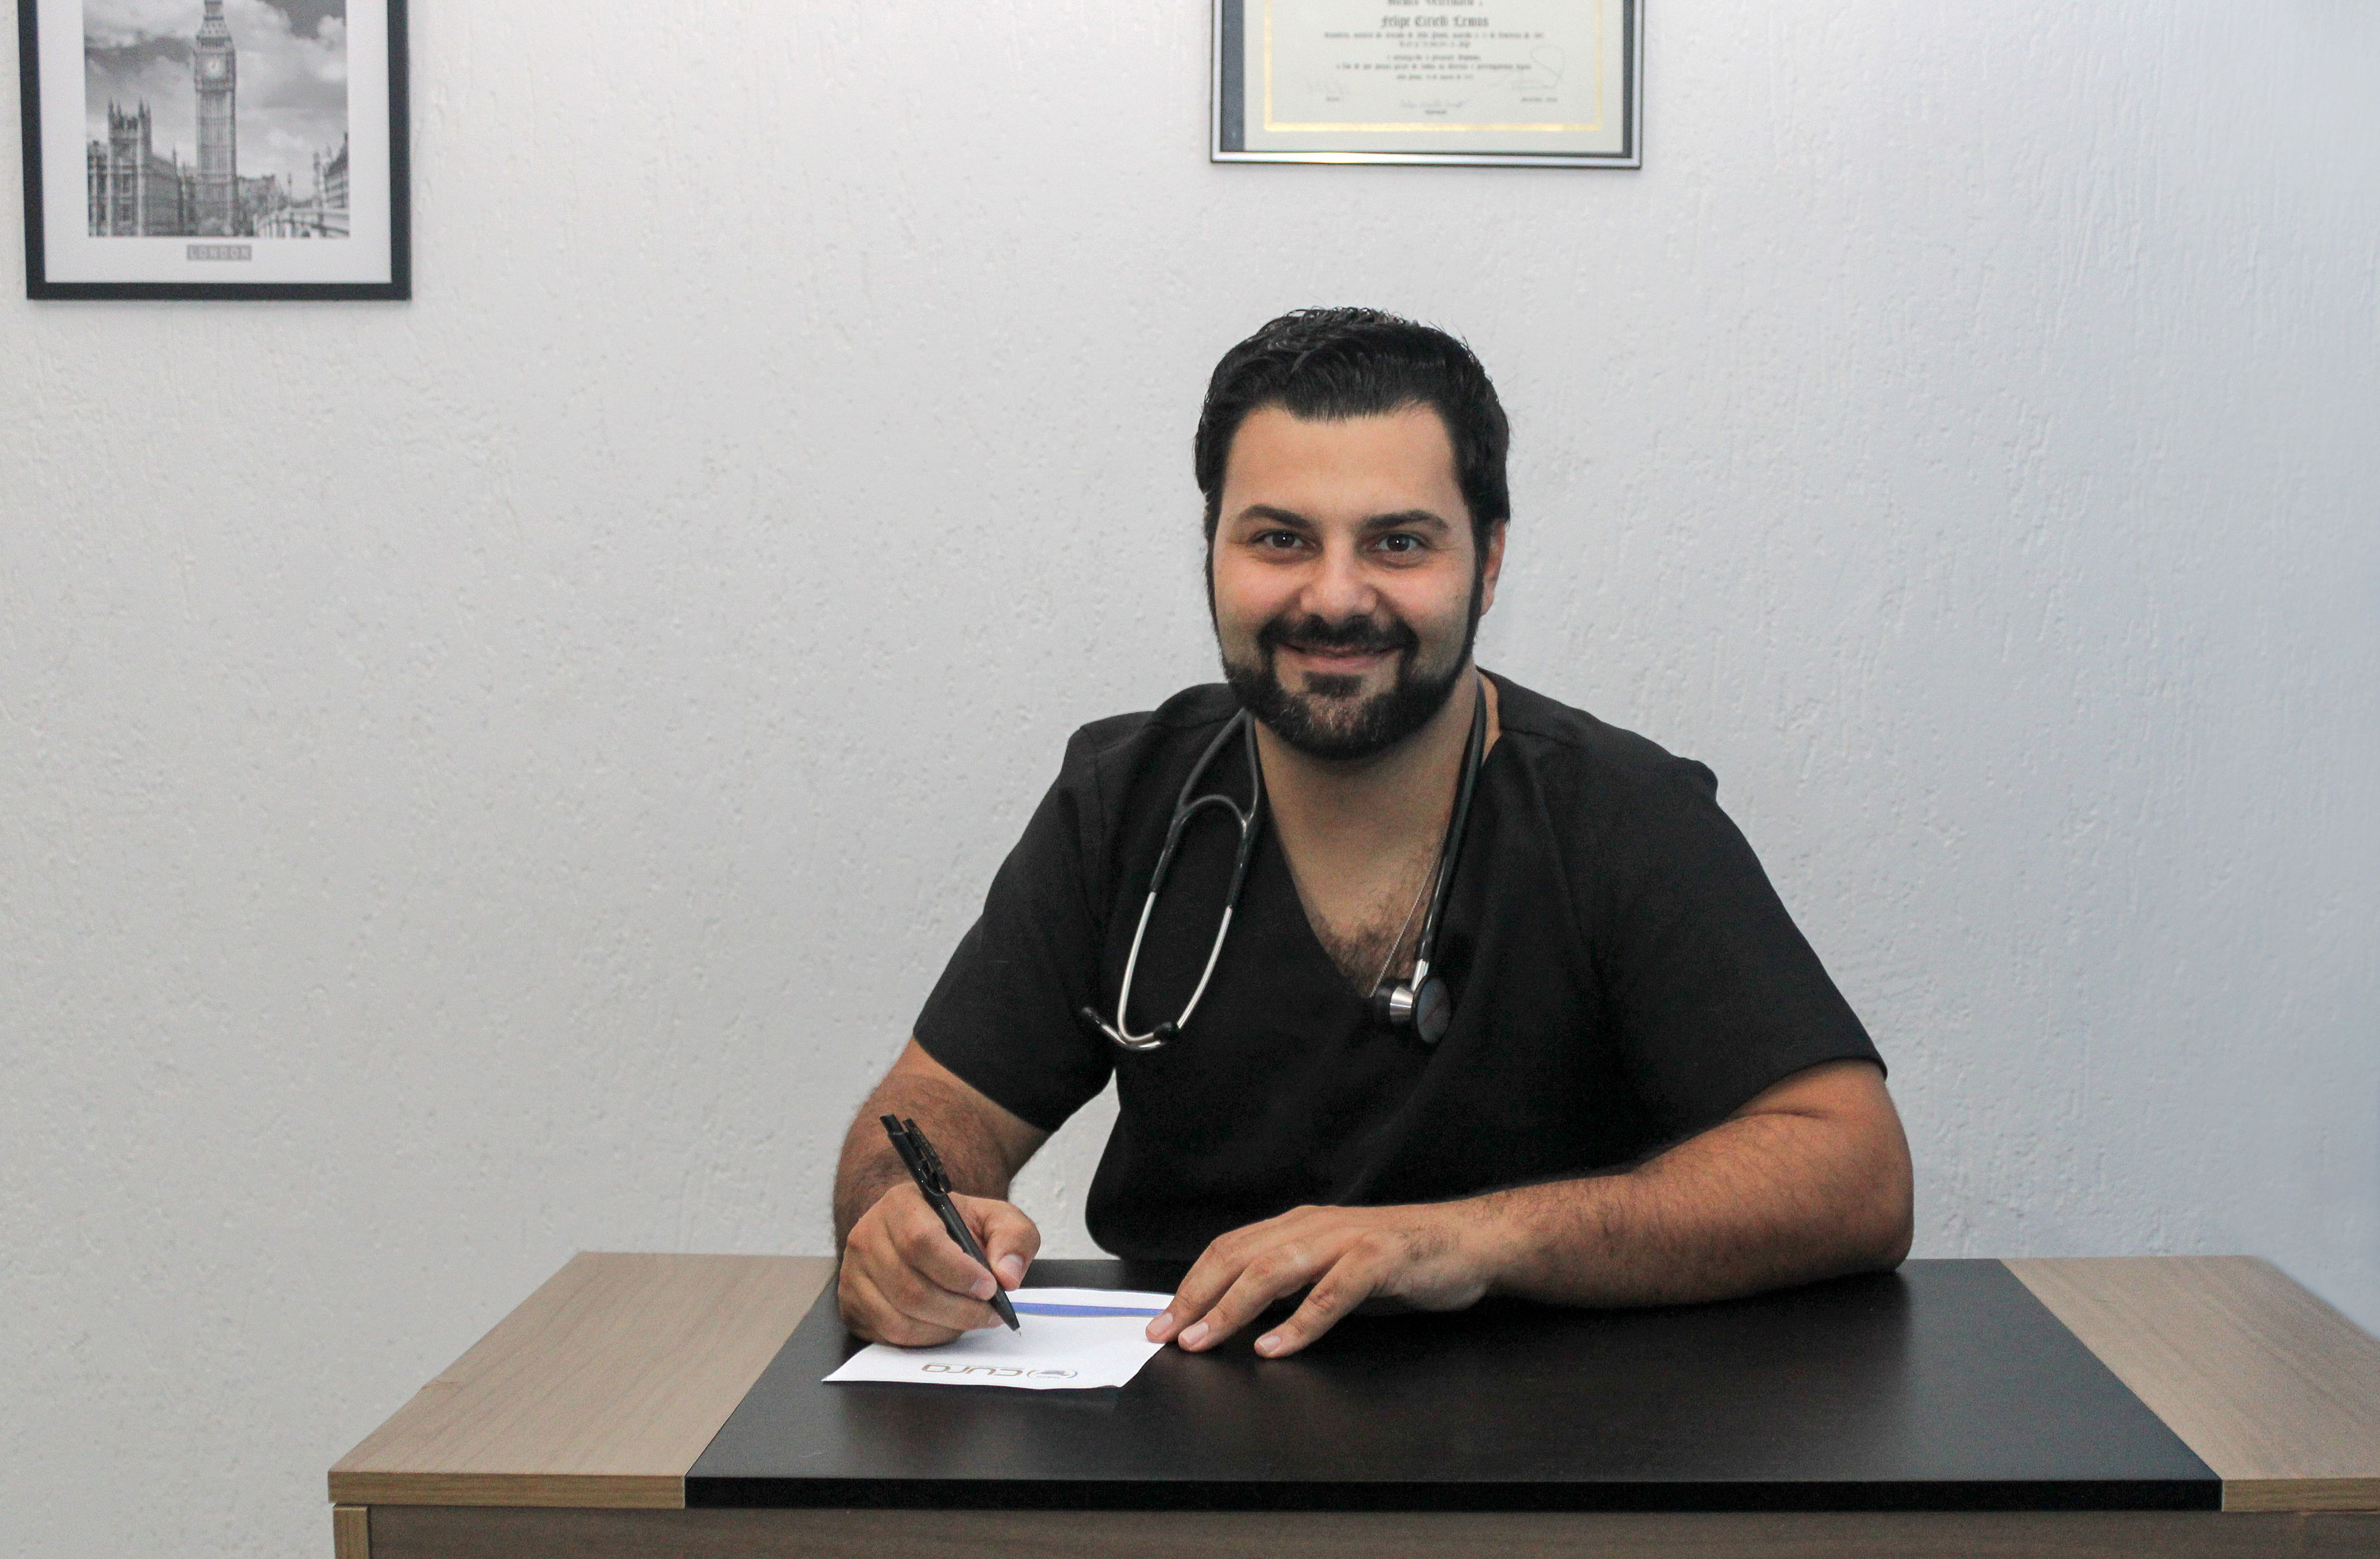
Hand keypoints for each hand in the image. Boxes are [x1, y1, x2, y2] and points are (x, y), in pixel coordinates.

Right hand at [838, 1181, 1040, 1345]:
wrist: (921, 1231)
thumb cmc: (956, 1226)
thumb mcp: (995, 1218)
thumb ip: (1013, 1238)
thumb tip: (1007, 1276)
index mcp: (901, 1204)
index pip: (921, 1241)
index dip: (958, 1271)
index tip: (989, 1287)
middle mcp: (867, 1236)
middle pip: (910, 1288)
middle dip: (959, 1310)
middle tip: (990, 1313)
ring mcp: (853, 1273)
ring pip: (898, 1318)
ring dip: (944, 1328)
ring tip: (971, 1319)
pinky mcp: (851, 1305)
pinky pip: (888, 1335)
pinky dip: (925, 1339)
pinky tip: (946, 1325)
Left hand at [1145, 1201, 1502, 1358]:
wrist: (1469, 1240)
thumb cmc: (1402, 1259)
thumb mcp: (1334, 1269)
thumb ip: (1293, 1285)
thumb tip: (1240, 1316)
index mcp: (1298, 1226)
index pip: (1228, 1251)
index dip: (1190, 1285)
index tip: (1162, 1321)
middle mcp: (1314, 1226)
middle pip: (1238, 1257)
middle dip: (1196, 1297)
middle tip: (1167, 1334)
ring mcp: (1346, 1240)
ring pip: (1273, 1270)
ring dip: (1232, 1308)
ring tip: (1204, 1339)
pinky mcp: (1379, 1258)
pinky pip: (1331, 1292)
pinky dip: (1299, 1322)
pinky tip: (1275, 1346)